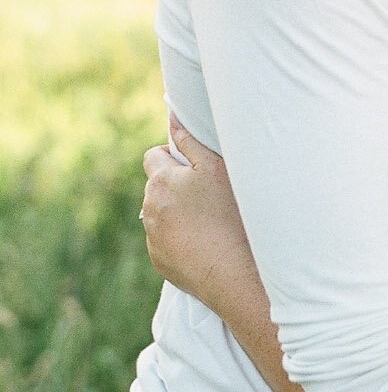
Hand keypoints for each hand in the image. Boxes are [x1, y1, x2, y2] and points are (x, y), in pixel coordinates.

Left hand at [140, 116, 256, 312]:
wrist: (234, 272)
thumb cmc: (231, 215)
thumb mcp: (217, 169)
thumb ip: (190, 141)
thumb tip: (173, 119)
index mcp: (161, 181)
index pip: (153, 156)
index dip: (172, 157)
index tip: (192, 166)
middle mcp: (150, 207)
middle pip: (156, 187)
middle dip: (174, 186)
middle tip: (206, 194)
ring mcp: (153, 237)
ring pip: (160, 215)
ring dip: (177, 213)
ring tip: (209, 221)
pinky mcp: (160, 260)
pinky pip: (165, 241)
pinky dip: (180, 238)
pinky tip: (205, 242)